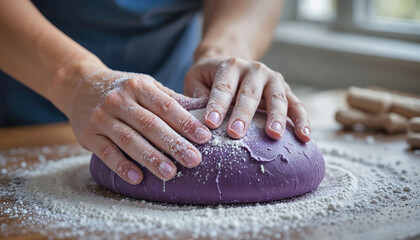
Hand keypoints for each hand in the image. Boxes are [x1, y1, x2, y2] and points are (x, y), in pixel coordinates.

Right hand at [65, 68, 210, 184]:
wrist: (80, 85)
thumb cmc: (123, 89)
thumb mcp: (145, 84)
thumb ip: (170, 98)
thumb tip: (203, 110)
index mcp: (138, 86)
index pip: (166, 106)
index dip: (186, 122)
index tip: (204, 137)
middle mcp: (119, 100)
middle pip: (150, 125)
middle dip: (174, 144)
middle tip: (194, 160)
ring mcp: (102, 118)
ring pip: (129, 140)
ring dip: (150, 158)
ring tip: (170, 173)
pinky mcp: (88, 135)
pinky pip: (106, 153)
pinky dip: (121, 166)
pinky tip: (137, 177)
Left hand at [184, 57, 310, 141]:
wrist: (233, 66)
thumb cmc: (210, 79)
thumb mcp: (196, 79)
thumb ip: (196, 94)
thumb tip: (199, 116)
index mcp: (230, 66)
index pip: (223, 87)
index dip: (217, 105)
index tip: (210, 124)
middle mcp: (254, 70)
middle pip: (250, 93)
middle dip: (244, 114)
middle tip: (237, 133)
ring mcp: (273, 80)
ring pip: (277, 98)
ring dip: (276, 117)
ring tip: (274, 135)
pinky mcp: (285, 92)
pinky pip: (297, 105)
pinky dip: (302, 120)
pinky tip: (305, 136)